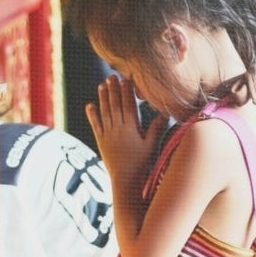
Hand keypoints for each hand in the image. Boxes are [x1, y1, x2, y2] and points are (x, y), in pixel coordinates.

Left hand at [86, 75, 155, 189]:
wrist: (126, 181)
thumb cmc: (142, 164)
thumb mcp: (152, 145)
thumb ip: (157, 127)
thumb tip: (165, 112)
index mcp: (131, 128)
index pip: (128, 104)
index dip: (127, 90)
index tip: (126, 77)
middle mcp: (118, 129)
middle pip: (115, 105)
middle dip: (113, 89)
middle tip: (111, 75)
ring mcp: (108, 135)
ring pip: (104, 112)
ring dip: (103, 98)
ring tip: (102, 85)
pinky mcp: (101, 142)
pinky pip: (95, 125)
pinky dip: (92, 115)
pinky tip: (90, 105)